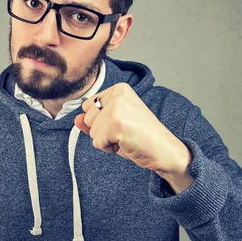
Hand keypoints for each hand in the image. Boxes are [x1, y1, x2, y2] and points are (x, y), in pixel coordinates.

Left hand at [74, 83, 193, 190]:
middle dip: (101, 131)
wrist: (164, 151)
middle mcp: (117, 94)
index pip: (88, 106)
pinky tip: (126, 143)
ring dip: (106, 141)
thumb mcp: (114, 125)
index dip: (101, 121)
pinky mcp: (116, 124)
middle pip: (88, 118)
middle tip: (124, 133)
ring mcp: (116, 108)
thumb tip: (77, 120)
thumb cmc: (141, 138)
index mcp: (119, 89)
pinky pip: (97, 142)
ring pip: (92, 131)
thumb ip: (94, 120)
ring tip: (126, 138)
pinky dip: (109, 148)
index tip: (121, 124)